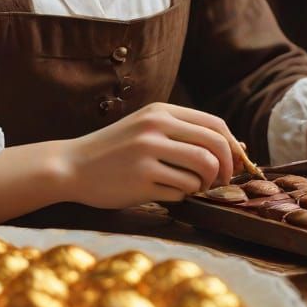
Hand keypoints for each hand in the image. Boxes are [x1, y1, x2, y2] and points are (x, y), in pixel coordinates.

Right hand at [57, 103, 241, 207]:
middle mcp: (156, 128)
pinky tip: (166, 192)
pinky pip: (181, 191)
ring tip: (191, 187)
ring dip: (203, 185)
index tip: (235, 163)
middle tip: (221, 182)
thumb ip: (183, 132)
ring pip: (202, 171)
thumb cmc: (115, 149)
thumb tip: (235, 147)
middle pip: (214, 147)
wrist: (71, 165)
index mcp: (161, 112)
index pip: (215, 125)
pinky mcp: (140, 180)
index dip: (233, 147)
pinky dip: (182, 195)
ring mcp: (147, 154)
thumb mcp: (146, 126)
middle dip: (226, 168)